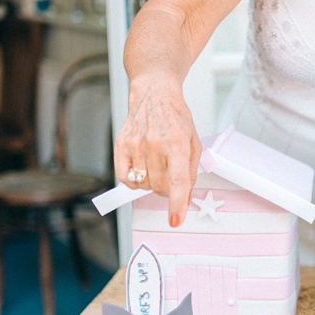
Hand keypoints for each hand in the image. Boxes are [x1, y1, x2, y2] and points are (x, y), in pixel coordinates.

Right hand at [115, 73, 201, 226]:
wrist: (153, 94)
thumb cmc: (176, 118)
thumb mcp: (193, 143)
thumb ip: (191, 173)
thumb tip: (184, 200)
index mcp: (176, 143)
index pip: (177, 181)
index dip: (177, 203)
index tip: (176, 220)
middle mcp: (154, 144)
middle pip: (161, 187)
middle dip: (169, 189)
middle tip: (171, 175)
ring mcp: (135, 145)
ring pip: (144, 185)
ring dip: (153, 184)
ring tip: (158, 165)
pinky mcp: (121, 145)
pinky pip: (126, 178)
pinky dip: (135, 182)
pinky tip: (143, 170)